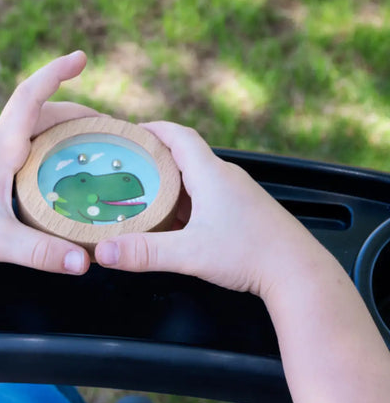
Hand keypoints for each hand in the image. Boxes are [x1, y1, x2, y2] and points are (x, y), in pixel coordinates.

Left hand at [0, 51, 94, 274]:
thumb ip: (40, 251)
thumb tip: (84, 262)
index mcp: (0, 145)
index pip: (30, 96)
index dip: (56, 72)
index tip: (81, 57)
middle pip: (41, 110)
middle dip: (78, 112)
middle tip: (110, 129)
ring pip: (32, 124)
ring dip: (63, 125)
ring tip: (93, 144)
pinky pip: (23, 138)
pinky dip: (49, 140)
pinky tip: (59, 162)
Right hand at [94, 121, 332, 297]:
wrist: (298, 273)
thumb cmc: (250, 255)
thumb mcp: (189, 253)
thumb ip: (144, 252)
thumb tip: (103, 252)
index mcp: (211, 174)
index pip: (179, 135)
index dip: (153, 129)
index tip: (130, 131)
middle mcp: (225, 177)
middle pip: (185, 155)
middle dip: (154, 157)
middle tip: (127, 166)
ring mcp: (237, 194)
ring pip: (196, 178)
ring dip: (170, 182)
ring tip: (142, 193)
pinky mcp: (243, 211)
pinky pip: (208, 196)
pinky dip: (186, 201)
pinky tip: (174, 221)